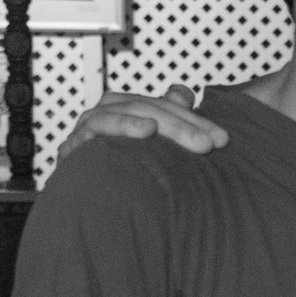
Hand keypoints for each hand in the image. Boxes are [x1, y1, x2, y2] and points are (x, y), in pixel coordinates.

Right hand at [59, 85, 223, 158]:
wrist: (91, 205)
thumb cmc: (123, 171)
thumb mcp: (155, 144)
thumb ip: (170, 115)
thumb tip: (182, 91)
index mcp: (124, 108)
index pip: (164, 105)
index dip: (194, 120)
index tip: (222, 139)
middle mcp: (105, 113)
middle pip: (147, 108)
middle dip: (181, 125)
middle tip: (208, 144)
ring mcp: (86, 128)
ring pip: (125, 113)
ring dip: (157, 122)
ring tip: (186, 133)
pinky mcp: (72, 146)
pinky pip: (96, 131)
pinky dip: (122, 127)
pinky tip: (146, 131)